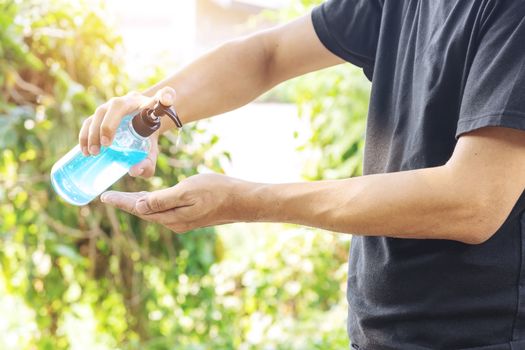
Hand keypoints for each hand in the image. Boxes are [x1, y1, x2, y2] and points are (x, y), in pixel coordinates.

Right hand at [79, 86, 176, 177]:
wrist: (140, 122)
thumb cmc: (147, 135)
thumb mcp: (152, 149)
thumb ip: (149, 162)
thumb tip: (134, 172)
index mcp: (145, 106)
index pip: (157, 98)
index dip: (160, 100)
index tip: (145, 122)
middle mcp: (126, 101)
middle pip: (115, 106)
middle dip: (108, 125)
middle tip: (106, 146)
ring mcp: (110, 107)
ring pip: (99, 113)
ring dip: (92, 131)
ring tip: (92, 152)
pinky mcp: (99, 115)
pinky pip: (89, 121)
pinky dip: (84, 134)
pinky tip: (84, 151)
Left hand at [100, 174, 255, 232]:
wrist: (242, 201)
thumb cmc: (217, 191)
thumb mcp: (187, 191)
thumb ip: (162, 199)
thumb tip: (139, 206)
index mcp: (171, 217)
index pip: (139, 209)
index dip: (121, 202)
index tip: (104, 197)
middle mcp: (174, 222)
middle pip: (144, 212)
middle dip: (126, 205)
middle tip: (109, 197)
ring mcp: (183, 221)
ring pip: (154, 212)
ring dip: (139, 205)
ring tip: (125, 198)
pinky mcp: (191, 217)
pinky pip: (165, 211)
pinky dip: (153, 204)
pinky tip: (151, 198)